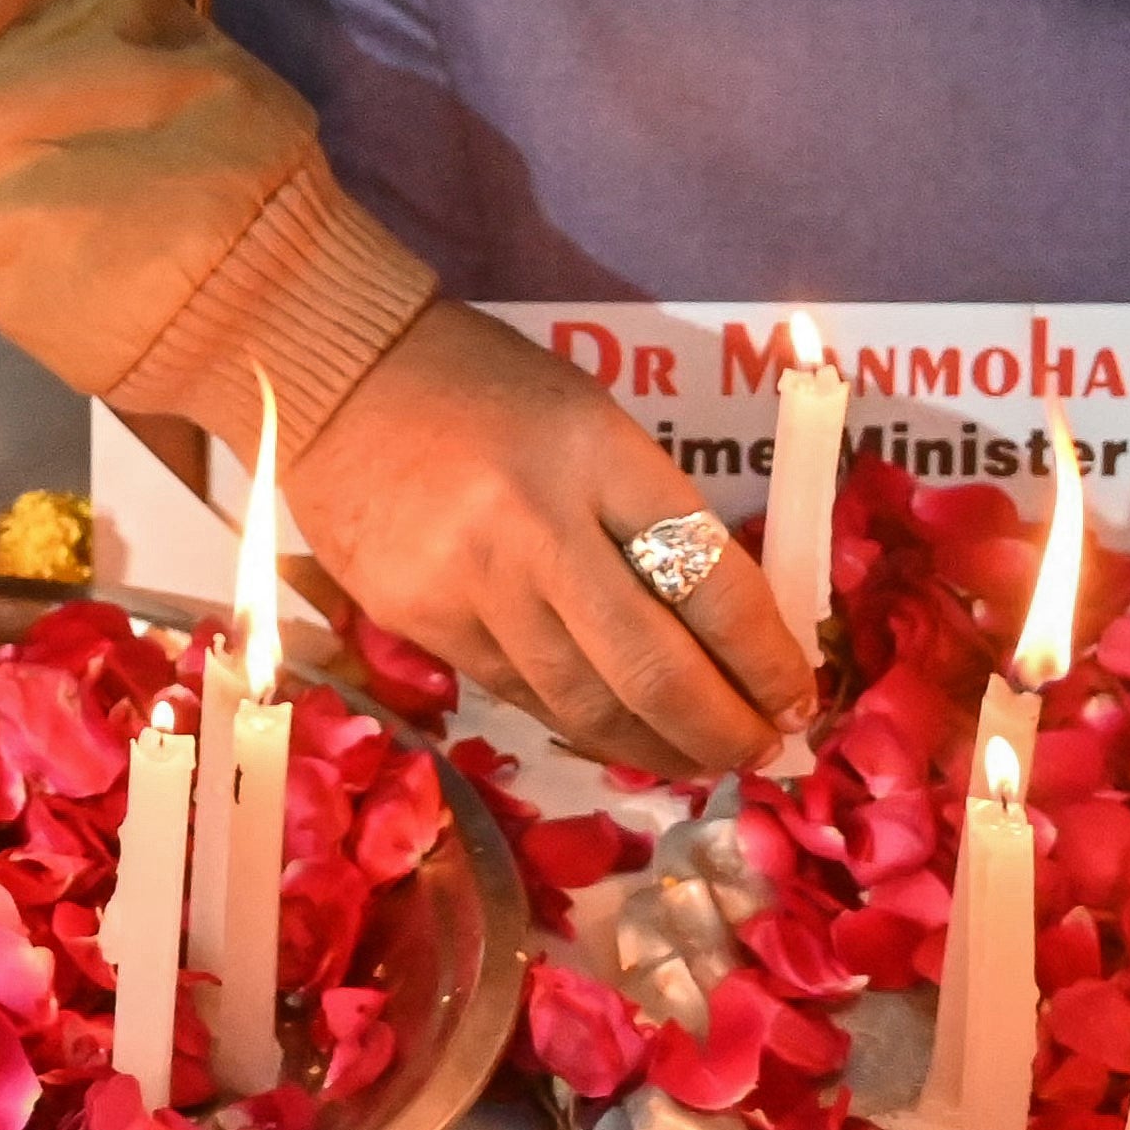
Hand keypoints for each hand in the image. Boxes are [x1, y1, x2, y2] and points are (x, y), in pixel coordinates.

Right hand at [280, 302, 817, 777]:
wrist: (333, 369)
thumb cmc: (483, 383)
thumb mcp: (589, 420)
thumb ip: (650, 511)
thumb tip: (724, 626)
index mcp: (597, 453)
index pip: (712, 581)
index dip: (767, 657)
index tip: (796, 695)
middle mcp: (537, 525)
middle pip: (655, 669)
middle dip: (725, 729)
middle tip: (763, 754)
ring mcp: (471, 583)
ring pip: (586, 705)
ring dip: (658, 748)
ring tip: (700, 760)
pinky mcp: (420, 622)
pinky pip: (521, 695)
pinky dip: (580, 725)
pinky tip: (614, 734)